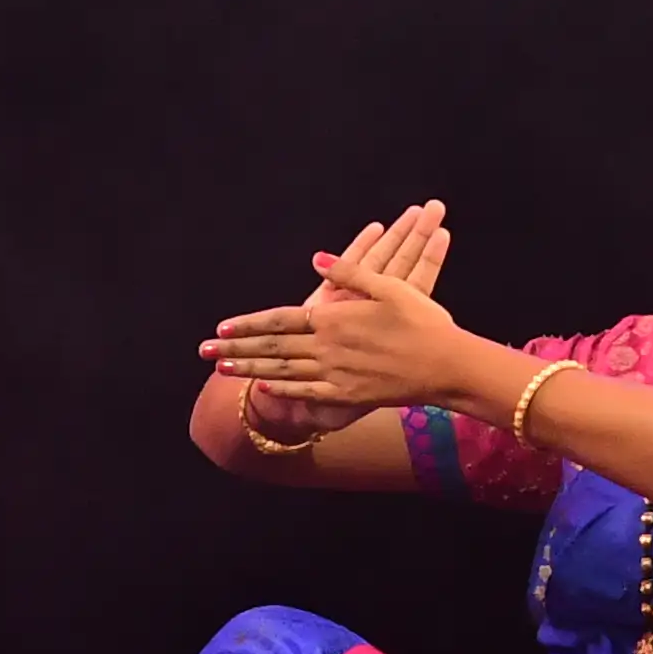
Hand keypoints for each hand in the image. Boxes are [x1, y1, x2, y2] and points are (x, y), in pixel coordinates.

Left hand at [200, 199, 475, 413]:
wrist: (447, 365)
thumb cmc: (423, 321)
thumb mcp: (389, 287)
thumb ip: (349, 273)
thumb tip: (316, 258)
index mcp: (334, 318)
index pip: (280, 320)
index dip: (248, 324)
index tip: (221, 328)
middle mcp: (328, 347)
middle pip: (272, 347)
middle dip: (236, 349)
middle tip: (205, 352)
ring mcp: (336, 374)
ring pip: (283, 371)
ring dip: (250, 369)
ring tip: (223, 369)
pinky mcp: (348, 395)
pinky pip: (307, 392)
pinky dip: (283, 389)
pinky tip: (264, 386)